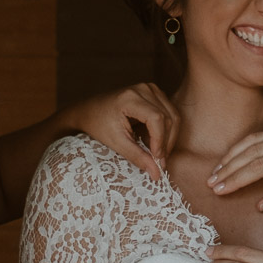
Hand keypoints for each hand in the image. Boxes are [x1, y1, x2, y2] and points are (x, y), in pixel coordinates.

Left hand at [63, 82, 177, 182]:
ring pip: (173, 116)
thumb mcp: (115, 142)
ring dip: (169, 138)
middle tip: (159, 162)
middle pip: (168, 117)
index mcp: (130, 98)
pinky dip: (166, 131)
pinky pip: (170, 113)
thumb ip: (137, 156)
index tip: (157, 159)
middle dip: (167, 142)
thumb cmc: (98, 124)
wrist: (89, 110)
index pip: (156, 118)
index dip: (160, 140)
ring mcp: (151, 89)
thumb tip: (157, 173)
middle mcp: (144, 89)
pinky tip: (154, 142)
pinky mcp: (155, 94)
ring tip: (156, 152)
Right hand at [209, 127, 262, 210]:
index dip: (237, 179)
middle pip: (251, 154)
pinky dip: (242, 147)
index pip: (259, 167)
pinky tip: (231, 158)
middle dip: (228, 169)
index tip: (221, 189)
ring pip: (252, 142)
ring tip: (216, 172)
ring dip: (231, 156)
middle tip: (211, 183)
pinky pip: (259, 137)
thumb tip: (260, 206)